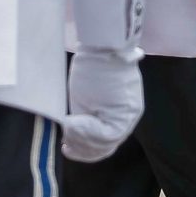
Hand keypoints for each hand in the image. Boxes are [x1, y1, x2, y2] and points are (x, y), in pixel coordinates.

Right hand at [63, 48, 144, 162]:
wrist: (104, 47)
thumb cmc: (93, 64)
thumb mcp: (87, 96)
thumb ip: (86, 115)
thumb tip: (73, 132)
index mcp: (122, 113)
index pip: (106, 142)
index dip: (85, 148)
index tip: (68, 146)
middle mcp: (129, 118)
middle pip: (107, 147)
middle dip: (83, 149)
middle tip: (66, 147)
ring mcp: (128, 117)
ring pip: (105, 144)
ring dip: (82, 141)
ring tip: (66, 133)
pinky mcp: (124, 114)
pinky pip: (106, 135)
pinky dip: (86, 134)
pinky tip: (71, 125)